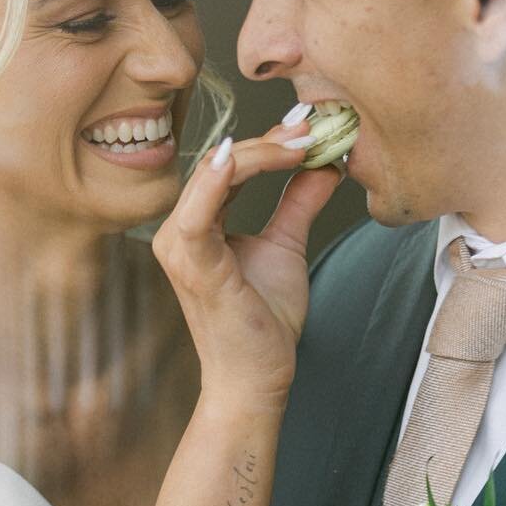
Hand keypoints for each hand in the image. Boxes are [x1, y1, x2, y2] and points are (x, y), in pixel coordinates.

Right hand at [152, 124, 340, 410]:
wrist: (255, 379)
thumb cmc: (263, 322)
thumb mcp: (286, 247)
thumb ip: (299, 203)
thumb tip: (326, 163)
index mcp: (197, 224)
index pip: (230, 166)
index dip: (270, 143)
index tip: (311, 127)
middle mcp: (179, 231)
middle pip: (222, 163)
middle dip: (270, 141)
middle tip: (314, 126)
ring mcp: (181, 248)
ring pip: (214, 176)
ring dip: (258, 153)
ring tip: (302, 140)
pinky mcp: (195, 267)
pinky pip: (198, 214)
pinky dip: (216, 181)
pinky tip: (236, 156)